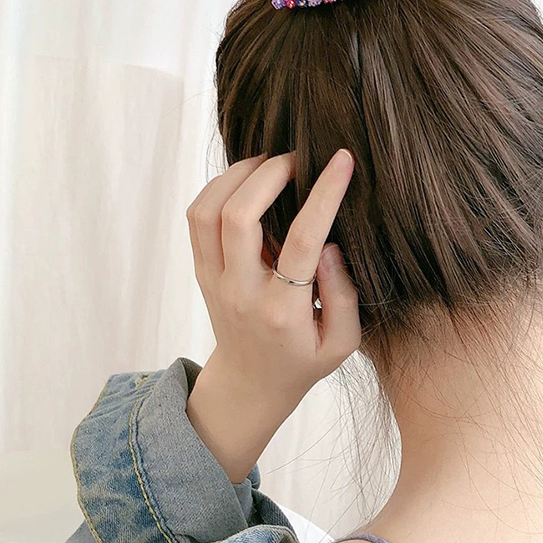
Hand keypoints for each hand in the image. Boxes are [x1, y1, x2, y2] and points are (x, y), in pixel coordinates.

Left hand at [185, 149, 360, 481]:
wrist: (250, 385)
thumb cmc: (303, 361)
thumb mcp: (343, 343)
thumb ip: (344, 294)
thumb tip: (329, 244)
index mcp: (283, 311)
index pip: (303, 240)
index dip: (325, 194)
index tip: (343, 161)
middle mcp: (241, 292)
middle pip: (239, 216)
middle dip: (271, 173)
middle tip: (299, 158)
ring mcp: (214, 280)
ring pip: (208, 210)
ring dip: (238, 175)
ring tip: (271, 163)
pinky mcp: (201, 271)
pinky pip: (198, 217)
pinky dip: (219, 187)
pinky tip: (248, 180)